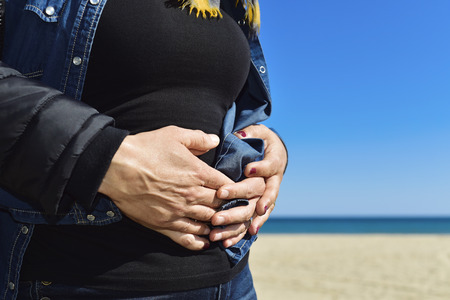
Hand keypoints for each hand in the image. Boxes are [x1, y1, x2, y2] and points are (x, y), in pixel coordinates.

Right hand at [99, 126, 233, 249]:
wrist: (116, 167)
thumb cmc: (145, 148)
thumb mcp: (174, 134)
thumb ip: (198, 138)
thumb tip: (216, 140)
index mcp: (198, 172)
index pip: (226, 185)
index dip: (234, 188)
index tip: (237, 190)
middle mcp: (191, 194)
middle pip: (220, 205)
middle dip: (229, 207)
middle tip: (235, 209)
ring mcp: (178, 211)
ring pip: (207, 222)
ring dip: (218, 223)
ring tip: (223, 225)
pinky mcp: (164, 224)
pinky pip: (187, 237)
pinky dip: (199, 242)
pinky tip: (206, 242)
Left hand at [209, 124, 286, 246]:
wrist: (272, 157)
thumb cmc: (262, 143)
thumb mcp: (259, 133)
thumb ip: (250, 133)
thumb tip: (239, 134)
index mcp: (275, 163)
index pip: (270, 167)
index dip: (261, 168)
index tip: (247, 169)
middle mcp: (273, 183)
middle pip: (260, 192)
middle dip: (240, 195)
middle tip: (221, 197)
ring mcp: (267, 198)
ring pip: (255, 212)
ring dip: (238, 220)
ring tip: (219, 226)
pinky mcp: (260, 210)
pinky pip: (251, 223)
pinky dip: (240, 233)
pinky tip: (226, 242)